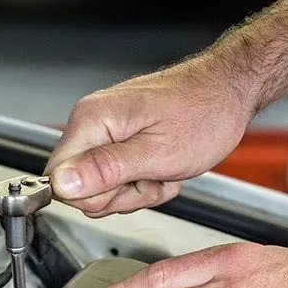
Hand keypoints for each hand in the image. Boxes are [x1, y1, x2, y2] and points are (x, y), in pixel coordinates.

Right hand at [45, 57, 256, 217]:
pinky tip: (163, 167)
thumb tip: (62, 184)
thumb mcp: (157, 153)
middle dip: (120, 195)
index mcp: (93, 120)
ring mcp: (105, 130)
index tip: (128, 185)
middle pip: (80, 188)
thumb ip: (105, 169)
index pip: (58, 179)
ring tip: (162, 170)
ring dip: (136, 190)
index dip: (94, 195)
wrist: (229, 93)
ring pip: (102, 188)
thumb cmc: (205, 114)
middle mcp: (92, 122)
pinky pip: (118, 178)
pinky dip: (144, 182)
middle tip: (152, 177)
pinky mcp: (118, 139)